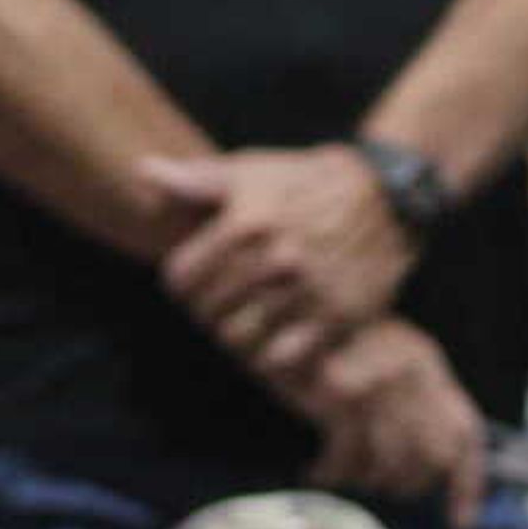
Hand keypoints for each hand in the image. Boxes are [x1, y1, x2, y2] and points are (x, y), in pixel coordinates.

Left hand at [148, 143, 413, 370]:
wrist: (385, 196)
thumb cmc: (304, 181)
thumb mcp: (250, 169)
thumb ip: (194, 180)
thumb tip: (142, 171)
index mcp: (244, 223)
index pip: (180, 279)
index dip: (180, 283)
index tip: (192, 281)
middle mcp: (273, 259)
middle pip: (207, 313)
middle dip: (205, 311)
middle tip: (216, 306)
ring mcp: (306, 292)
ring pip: (239, 340)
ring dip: (233, 336)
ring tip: (241, 322)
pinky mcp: (336, 318)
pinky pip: (282, 358)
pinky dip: (269, 356)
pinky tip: (273, 338)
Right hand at [271, 316, 484, 522]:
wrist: (267, 316)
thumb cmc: (318, 353)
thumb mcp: (374, 375)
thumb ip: (408, 417)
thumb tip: (446, 492)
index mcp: (424, 359)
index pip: (464, 433)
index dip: (466, 484)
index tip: (460, 526)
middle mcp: (410, 365)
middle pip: (432, 453)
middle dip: (409, 483)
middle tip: (379, 487)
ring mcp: (377, 377)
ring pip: (393, 458)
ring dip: (370, 478)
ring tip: (347, 477)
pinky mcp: (338, 392)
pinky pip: (348, 453)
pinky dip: (333, 471)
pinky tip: (316, 473)